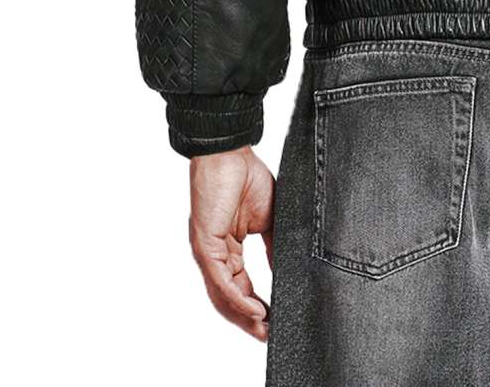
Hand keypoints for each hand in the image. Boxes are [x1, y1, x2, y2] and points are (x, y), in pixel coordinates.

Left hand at [188, 145, 276, 340]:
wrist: (232, 153)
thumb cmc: (247, 177)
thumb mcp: (269, 219)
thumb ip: (273, 246)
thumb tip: (284, 271)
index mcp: (228, 250)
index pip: (241, 288)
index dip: (256, 307)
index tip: (275, 322)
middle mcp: (216, 255)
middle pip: (229, 299)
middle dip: (249, 321)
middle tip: (269, 336)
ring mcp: (208, 252)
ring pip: (223, 296)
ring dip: (243, 316)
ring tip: (263, 329)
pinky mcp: (205, 245)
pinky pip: (220, 279)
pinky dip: (237, 297)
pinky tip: (254, 308)